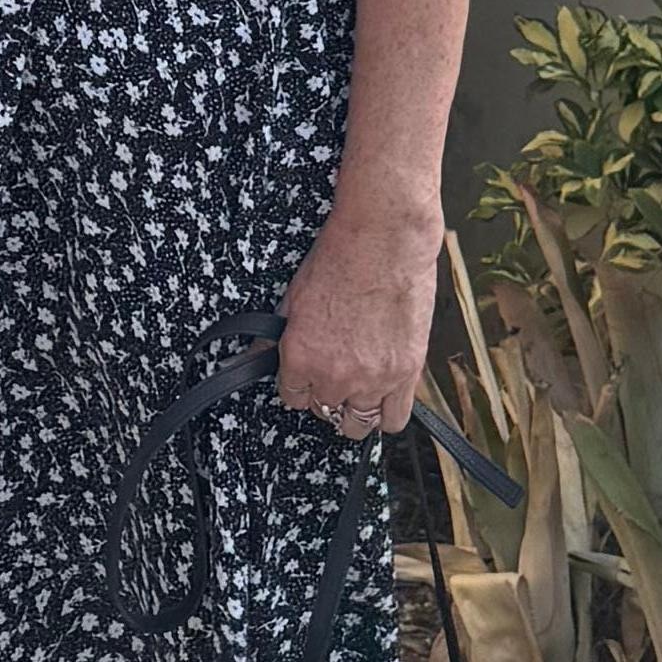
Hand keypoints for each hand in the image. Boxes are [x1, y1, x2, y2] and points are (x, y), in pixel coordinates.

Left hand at [277, 204, 439, 441]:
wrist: (384, 238)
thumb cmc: (340, 257)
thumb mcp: (293, 297)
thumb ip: (276, 338)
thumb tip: (256, 356)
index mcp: (302, 357)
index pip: (292, 397)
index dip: (299, 384)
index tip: (307, 375)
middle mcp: (334, 376)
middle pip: (324, 410)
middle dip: (325, 393)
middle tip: (334, 372)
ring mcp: (372, 379)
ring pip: (357, 423)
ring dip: (354, 408)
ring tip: (358, 386)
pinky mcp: (406, 373)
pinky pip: (393, 420)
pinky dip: (386, 413)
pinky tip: (383, 395)